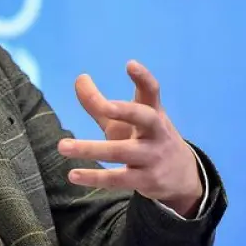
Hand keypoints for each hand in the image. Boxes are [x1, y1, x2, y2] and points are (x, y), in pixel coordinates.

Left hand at [57, 60, 202, 216]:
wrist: (183, 178)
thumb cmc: (145, 140)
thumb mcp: (125, 121)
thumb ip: (100, 102)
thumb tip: (79, 78)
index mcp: (152, 113)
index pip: (151, 91)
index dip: (143, 77)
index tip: (130, 64)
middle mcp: (156, 132)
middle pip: (145, 118)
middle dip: (126, 111)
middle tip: (105, 107)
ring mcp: (152, 157)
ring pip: (121, 152)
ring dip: (90, 149)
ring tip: (63, 146)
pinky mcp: (146, 180)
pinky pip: (118, 179)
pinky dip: (95, 177)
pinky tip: (73, 175)